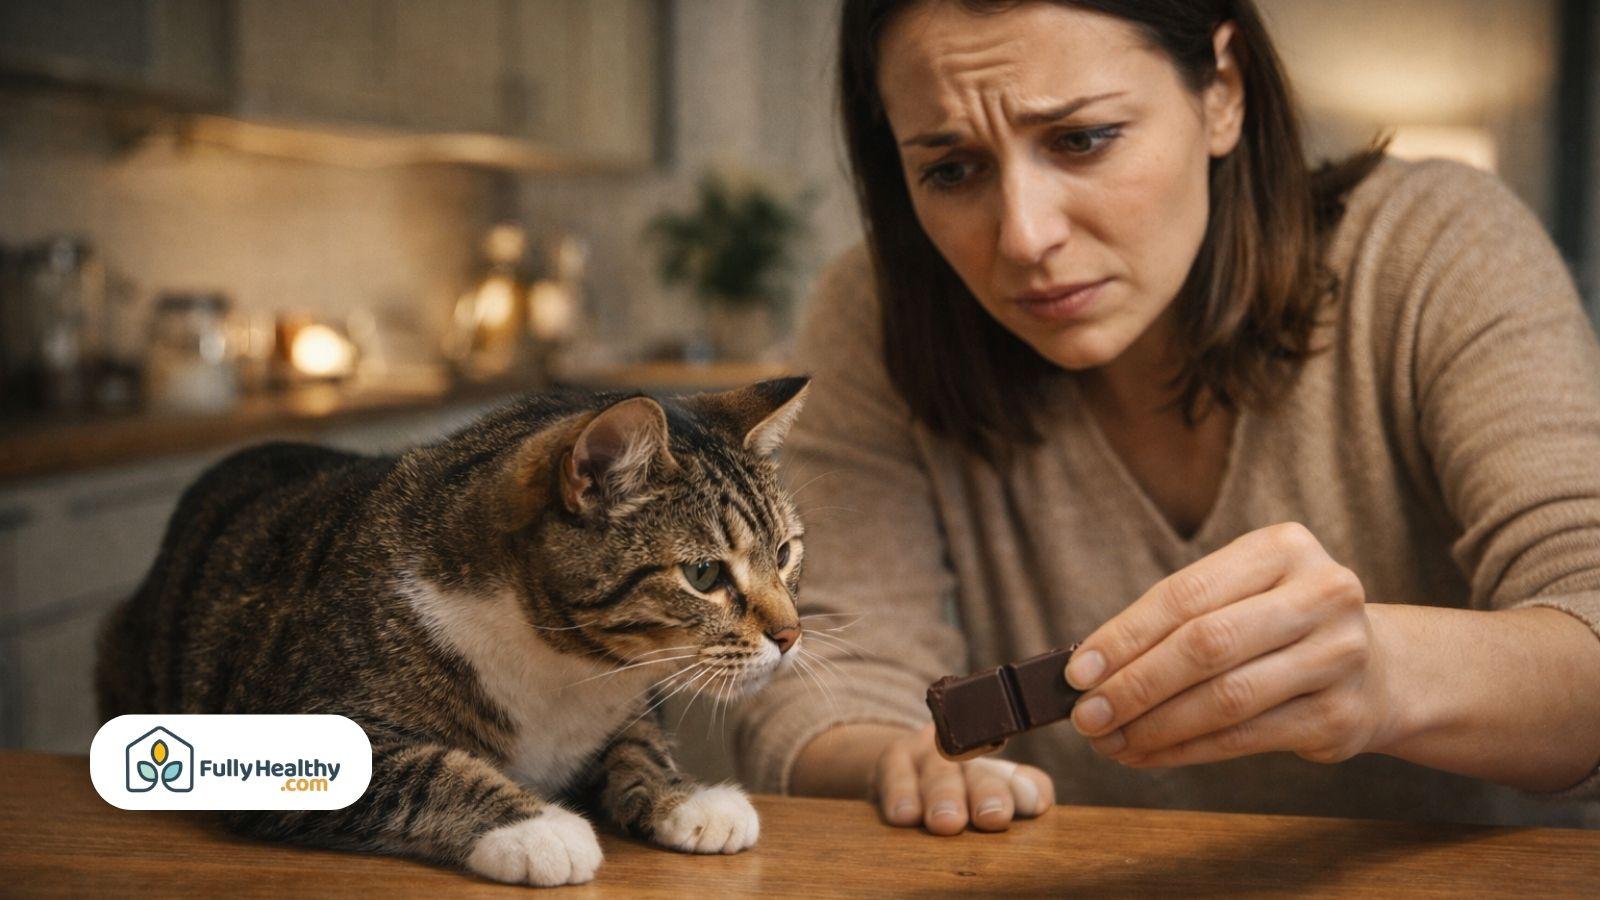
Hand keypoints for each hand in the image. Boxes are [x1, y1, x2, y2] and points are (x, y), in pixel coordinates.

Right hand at [870, 724, 1054, 834]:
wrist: (902, 771)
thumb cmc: (958, 793)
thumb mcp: (991, 797)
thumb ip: (1021, 795)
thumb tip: (1038, 801)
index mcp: (1000, 767)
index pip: (1020, 778)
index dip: (1024, 789)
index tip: (1033, 806)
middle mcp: (966, 752)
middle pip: (978, 771)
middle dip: (985, 793)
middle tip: (993, 817)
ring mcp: (927, 752)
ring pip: (937, 771)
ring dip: (942, 796)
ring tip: (946, 822)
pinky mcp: (892, 759)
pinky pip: (894, 774)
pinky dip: (898, 795)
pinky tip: (901, 815)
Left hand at [1066, 522, 1399, 767]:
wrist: (1377, 666)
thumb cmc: (1278, 624)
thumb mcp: (1239, 595)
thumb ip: (1175, 621)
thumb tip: (1090, 668)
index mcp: (1283, 548)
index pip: (1186, 595)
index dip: (1125, 636)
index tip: (1078, 672)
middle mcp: (1322, 594)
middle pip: (1206, 645)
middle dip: (1134, 686)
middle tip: (1087, 716)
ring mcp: (1339, 655)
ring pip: (1226, 698)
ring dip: (1155, 726)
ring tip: (1110, 741)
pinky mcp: (1341, 715)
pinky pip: (1245, 738)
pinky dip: (1186, 750)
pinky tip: (1148, 754)